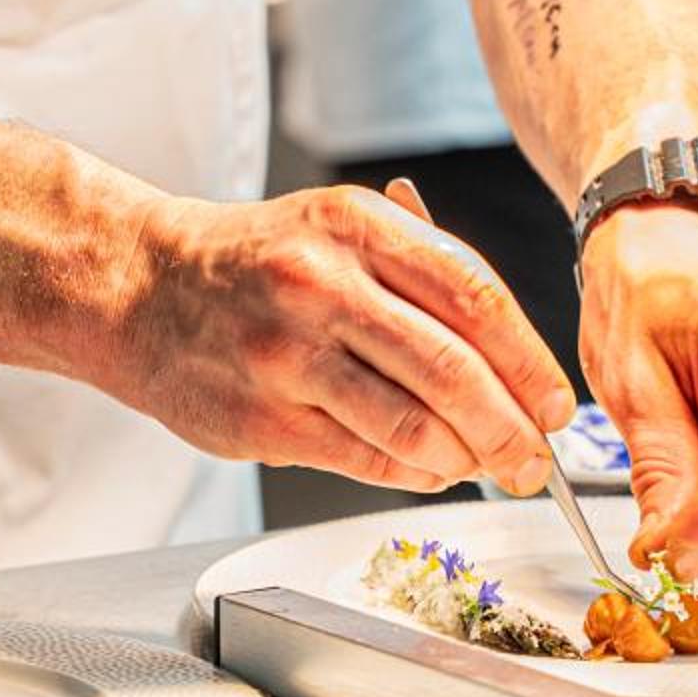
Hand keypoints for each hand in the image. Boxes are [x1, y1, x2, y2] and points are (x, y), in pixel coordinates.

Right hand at [104, 183, 577, 493]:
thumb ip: (421, 277)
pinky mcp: (261, 418)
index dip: (529, 359)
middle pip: (451, 368)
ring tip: (488, 466)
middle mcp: (320, 282)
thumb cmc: (257, 261)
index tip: (556, 401)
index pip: (473, 293)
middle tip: (536, 458)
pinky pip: (363, 457)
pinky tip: (429, 468)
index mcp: (353, 224)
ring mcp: (286, 353)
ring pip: (411, 424)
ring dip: (467, 459)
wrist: (141, 285)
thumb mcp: (338, 228)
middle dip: (512, 426)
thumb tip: (512, 363)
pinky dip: (412, 472)